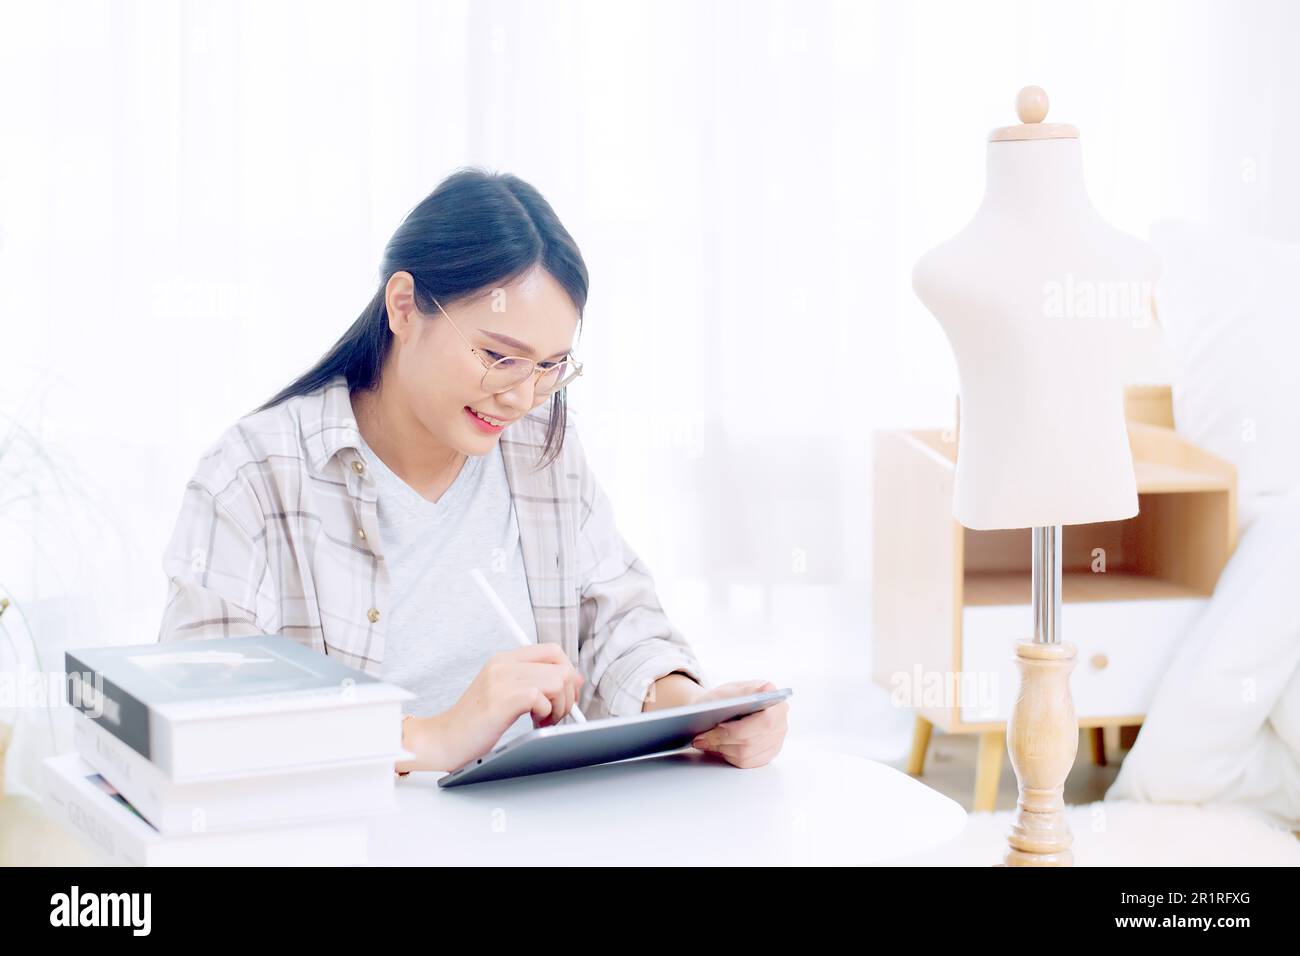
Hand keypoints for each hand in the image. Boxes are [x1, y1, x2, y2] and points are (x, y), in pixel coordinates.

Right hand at [432, 643, 584, 770]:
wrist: (441, 740)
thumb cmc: (475, 723)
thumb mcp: (505, 694)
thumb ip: (535, 681)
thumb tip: (576, 678)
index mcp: (504, 659)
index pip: (553, 650)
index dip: (568, 673)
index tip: (563, 696)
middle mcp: (502, 664)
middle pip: (562, 667)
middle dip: (568, 695)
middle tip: (553, 714)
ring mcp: (500, 680)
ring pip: (557, 680)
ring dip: (559, 706)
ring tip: (543, 720)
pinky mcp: (500, 700)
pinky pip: (541, 696)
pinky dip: (545, 714)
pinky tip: (533, 724)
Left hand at [690, 679, 787, 768]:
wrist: (721, 711)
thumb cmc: (725, 699)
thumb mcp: (729, 691)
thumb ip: (745, 692)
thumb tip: (768, 689)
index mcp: (775, 701)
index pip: (765, 721)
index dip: (742, 727)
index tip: (718, 727)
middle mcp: (780, 722)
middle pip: (752, 740)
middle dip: (723, 739)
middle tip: (702, 737)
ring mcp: (776, 740)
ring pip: (747, 753)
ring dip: (722, 748)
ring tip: (704, 740)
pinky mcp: (767, 754)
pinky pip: (746, 762)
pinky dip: (728, 755)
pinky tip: (716, 746)